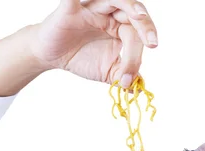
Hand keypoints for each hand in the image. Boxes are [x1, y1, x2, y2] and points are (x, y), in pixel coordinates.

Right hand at [30, 0, 157, 86]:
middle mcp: (110, 14)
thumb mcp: (106, 71)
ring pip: (115, 0)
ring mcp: (92, 8)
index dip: (137, 57)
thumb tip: (137, 88)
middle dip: (146, 27)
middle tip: (152, 44)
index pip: (136, 36)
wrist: (52, 56)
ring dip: (130, 6)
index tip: (129, 79)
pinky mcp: (71, 9)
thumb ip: (123, 76)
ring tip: (140, 15)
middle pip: (133, 14)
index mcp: (121, 28)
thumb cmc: (81, 58)